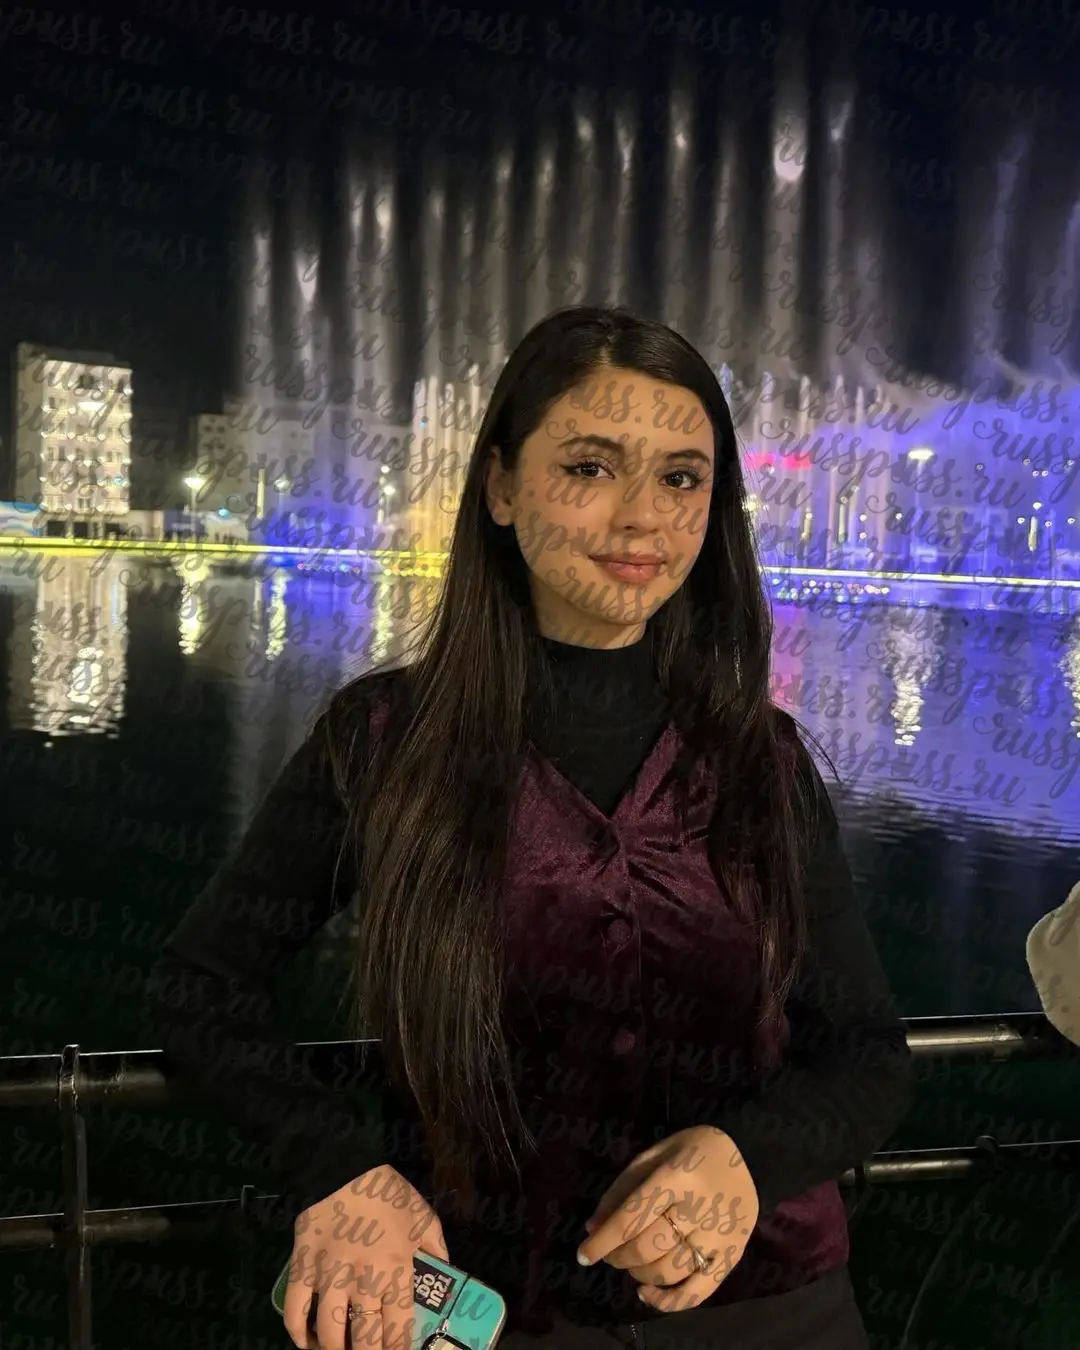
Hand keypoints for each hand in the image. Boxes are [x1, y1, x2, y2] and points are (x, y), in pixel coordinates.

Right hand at [283, 1165, 449, 1349]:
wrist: (345, 1164)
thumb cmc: (388, 1192)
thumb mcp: (423, 1218)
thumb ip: (436, 1250)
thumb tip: (445, 1275)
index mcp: (395, 1269)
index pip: (399, 1330)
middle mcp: (362, 1279)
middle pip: (364, 1339)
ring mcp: (328, 1275)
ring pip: (329, 1332)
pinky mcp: (301, 1266)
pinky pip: (294, 1310)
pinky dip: (297, 1333)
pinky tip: (306, 1342)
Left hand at [575, 1126, 759, 1312]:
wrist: (748, 1153)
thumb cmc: (692, 1150)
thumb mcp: (654, 1155)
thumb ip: (622, 1190)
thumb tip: (593, 1229)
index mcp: (677, 1175)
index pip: (631, 1217)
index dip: (603, 1240)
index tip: (582, 1255)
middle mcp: (699, 1207)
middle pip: (647, 1247)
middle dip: (619, 1256)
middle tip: (611, 1253)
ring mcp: (720, 1235)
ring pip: (668, 1271)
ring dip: (639, 1274)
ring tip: (631, 1264)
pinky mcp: (734, 1254)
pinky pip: (700, 1291)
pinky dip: (670, 1301)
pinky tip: (648, 1294)